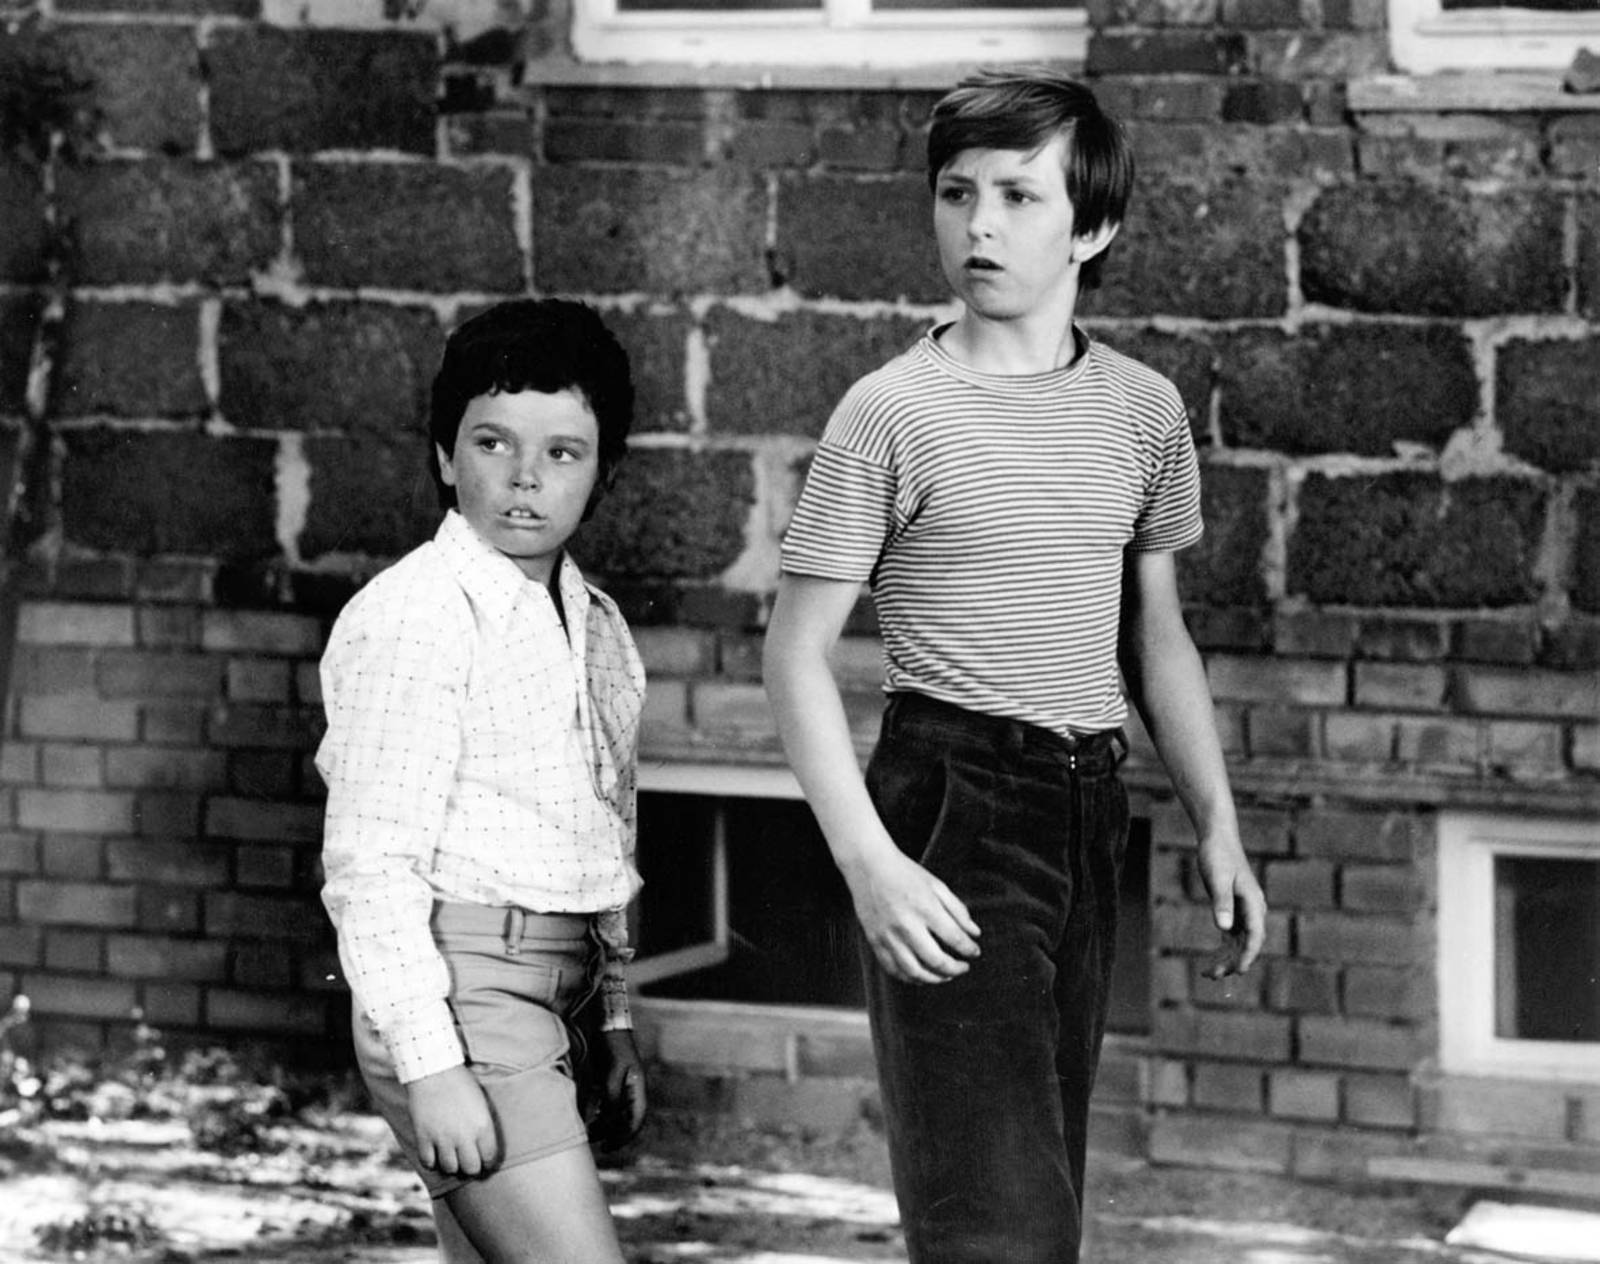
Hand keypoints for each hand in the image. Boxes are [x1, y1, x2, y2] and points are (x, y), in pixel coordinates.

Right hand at [406, 1065, 498, 1176]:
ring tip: (451, 1157)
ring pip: (450, 1168)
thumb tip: (484, 1145)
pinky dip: (432, 1161)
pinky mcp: (424, 1137)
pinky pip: (428, 1162)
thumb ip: (483, 1125)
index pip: (489, 1157)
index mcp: (482, 1125)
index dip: (488, 1162)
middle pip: (471, 1168)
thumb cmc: (461, 1082)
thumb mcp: (481, 1102)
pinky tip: (434, 1154)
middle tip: (468, 1162)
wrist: (433, 1070)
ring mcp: (442, 1138)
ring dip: (452, 1165)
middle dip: (471, 1167)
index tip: (485, 1162)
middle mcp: (464, 1136)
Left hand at [590, 1028, 646, 1149]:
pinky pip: (608, 1103)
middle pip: (627, 1120)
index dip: (624, 1136)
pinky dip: (600, 1113)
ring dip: (605, 1125)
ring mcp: (622, 1084)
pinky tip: (589, 1117)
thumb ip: (610, 1096)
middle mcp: (632, 1088)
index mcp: (638, 1087)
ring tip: (589, 1131)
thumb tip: (607, 1121)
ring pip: (617, 1113)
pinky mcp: (611, 1079)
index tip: (608, 1146)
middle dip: (613, 1134)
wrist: (606, 1021)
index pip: (636, 1120)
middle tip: (596, 1144)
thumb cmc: (612, 1045)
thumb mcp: (612, 1072)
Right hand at [847, 845, 980, 983]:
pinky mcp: (875, 941)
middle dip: (955, 969)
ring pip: (914, 972)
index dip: (969, 949)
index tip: (974, 952)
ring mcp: (888, 936)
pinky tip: (921, 975)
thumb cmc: (904, 873)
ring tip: (945, 976)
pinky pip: (893, 969)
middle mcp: (906, 925)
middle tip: (962, 968)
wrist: (869, 866)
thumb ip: (958, 910)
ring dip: (934, 979)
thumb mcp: (937, 885)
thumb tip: (974, 933)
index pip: (954, 938)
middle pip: (936, 960)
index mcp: (925, 908)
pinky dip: (910, 978)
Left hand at [1197, 836, 1266, 978]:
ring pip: (1240, 942)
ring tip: (1210, 974)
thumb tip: (1224, 929)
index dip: (1248, 955)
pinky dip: (1224, 948)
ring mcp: (1244, 910)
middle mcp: (1253, 909)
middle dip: (1234, 961)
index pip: (1255, 935)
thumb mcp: (1218, 879)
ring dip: (1228, 958)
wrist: (1218, 838)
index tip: (1239, 971)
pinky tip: (1213, 960)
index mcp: (1254, 902)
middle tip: (1215, 976)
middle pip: (1248, 942)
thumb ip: (1222, 902)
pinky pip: (1232, 935)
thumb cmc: (1218, 856)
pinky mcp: (1233, 909)